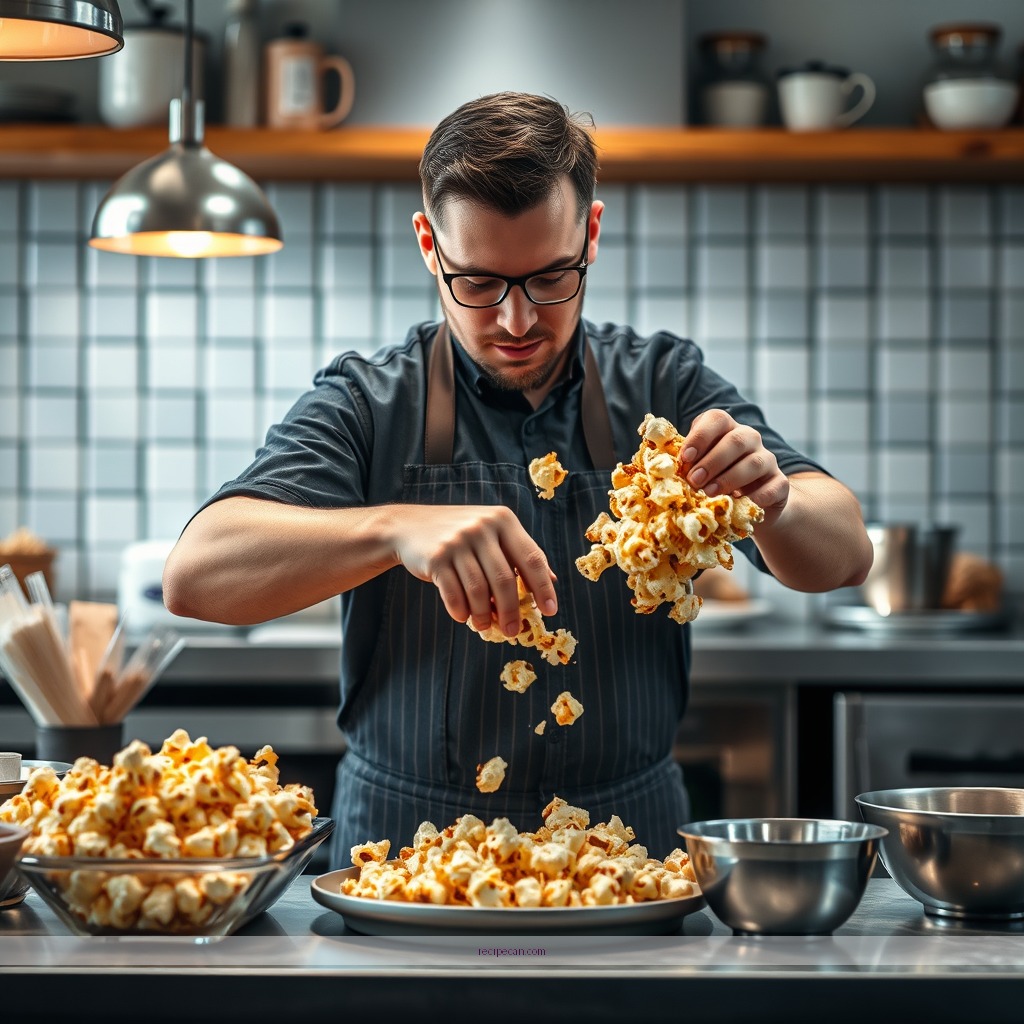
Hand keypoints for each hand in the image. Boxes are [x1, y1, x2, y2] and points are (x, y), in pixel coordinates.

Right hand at [391, 505, 556, 635]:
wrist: (408, 526)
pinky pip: (453, 594)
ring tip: (484, 626)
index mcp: (503, 520)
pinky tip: (463, 616)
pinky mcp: (436, 557)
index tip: (550, 611)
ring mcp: (457, 541)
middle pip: (505, 580)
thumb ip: (519, 553)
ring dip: (483, 615)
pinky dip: (460, 610)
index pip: (532, 558)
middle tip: (512, 631)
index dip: (543, 587)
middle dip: (511, 611)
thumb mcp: (492, 534)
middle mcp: (482, 527)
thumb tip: (551, 581)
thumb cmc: (460, 536)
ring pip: (479, 590)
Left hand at [681, 409, 789, 520]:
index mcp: (726, 430)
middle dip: (712, 461)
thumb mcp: (697, 470)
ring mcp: (767, 460)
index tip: (685, 457)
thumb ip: (686, 464)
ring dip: (730, 478)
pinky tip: (742, 504)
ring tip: (710, 492)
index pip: (716, 419)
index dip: (700, 436)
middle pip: (735, 441)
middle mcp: (749, 439)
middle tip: (694, 480)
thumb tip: (662, 467)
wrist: (749, 507)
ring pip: (755, 462)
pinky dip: (757, 496)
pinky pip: (774, 486)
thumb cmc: (714, 482)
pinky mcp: (779, 483)